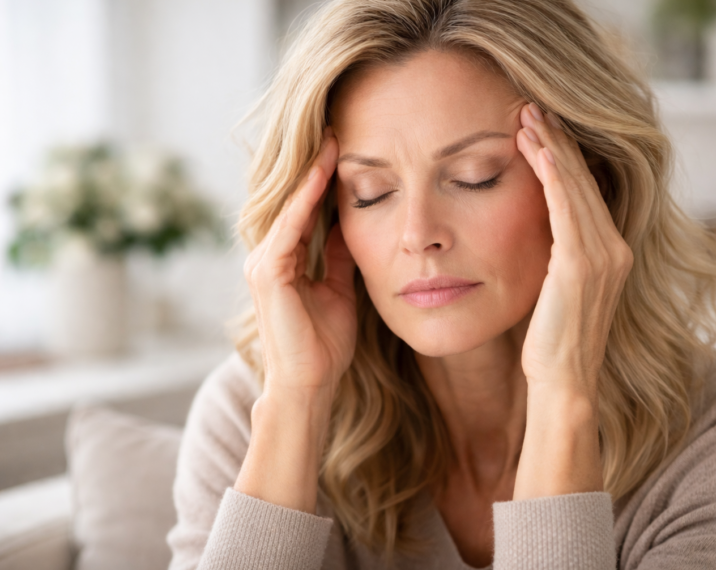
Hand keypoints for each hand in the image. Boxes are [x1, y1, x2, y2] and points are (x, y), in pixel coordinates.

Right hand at [243, 127, 356, 399]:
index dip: (322, 179)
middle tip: (334, 128)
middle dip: (313, 166)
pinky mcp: (268, 274)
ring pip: (288, 208)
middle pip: (291, 201)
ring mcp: (263, 264)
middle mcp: (266, 256)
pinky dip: (305, 201)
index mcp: (282, 260)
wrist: (310, 384)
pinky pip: (289, 229)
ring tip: (331, 139)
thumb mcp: (338, 288)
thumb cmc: (324, 343)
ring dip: (310, 173)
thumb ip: (338, 256)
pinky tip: (322, 174)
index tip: (343, 147)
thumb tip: (350, 224)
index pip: (303, 210)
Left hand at [516, 103, 633, 407]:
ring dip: (551, 148)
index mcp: (611, 253)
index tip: (540, 127)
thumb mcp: (560, 291)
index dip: (565, 156)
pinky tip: (537, 150)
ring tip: (527, 117)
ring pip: (575, 188)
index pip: (586, 192)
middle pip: (584, 181)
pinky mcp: (581, 265)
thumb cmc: (553, 342)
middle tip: (532, 106)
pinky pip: (566, 209)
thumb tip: (542, 232)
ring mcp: (603, 256)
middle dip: (557, 140)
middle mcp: (614, 249)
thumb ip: (560, 257)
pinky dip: (553, 176)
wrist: (563, 381)